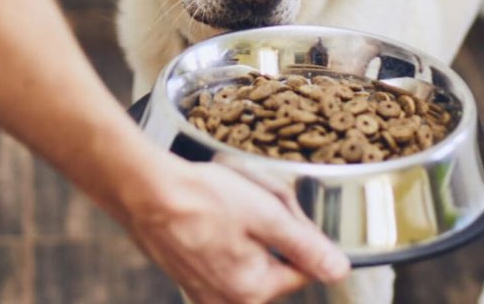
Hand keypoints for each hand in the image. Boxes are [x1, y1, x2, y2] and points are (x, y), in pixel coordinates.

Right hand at [122, 157, 350, 303]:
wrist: (144, 190)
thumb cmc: (202, 198)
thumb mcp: (267, 215)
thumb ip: (306, 246)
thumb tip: (339, 270)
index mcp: (251, 291)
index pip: (302, 268)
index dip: (298, 232)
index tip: (280, 208)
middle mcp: (226, 300)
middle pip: (273, 262)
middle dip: (270, 229)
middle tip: (251, 199)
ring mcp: (202, 290)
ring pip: (247, 256)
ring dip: (246, 228)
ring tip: (227, 202)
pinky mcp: (186, 275)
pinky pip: (220, 255)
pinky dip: (222, 232)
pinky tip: (210, 211)